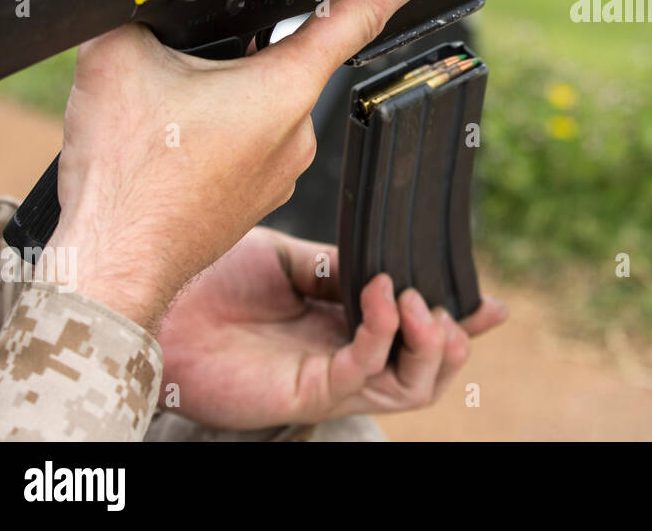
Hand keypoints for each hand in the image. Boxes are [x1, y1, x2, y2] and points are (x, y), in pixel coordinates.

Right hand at [46, 0, 444, 329]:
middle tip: (176, 68)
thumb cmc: (128, 179)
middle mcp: (299, 131)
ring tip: (160, 117)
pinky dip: (212, 133)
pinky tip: (169, 144)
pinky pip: (245, 143)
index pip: (359, 15)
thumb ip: (142, 8)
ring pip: (257, 103)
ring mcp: (281, 170)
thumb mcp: (118, 58)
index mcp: (286, 87)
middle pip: (284, 59)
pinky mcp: (258, 196)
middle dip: (236, 50)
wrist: (113, 264)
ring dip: (217, 94)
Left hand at [155, 227, 506, 429]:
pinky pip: (363, 370)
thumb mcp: (294, 260)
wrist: (158, 299)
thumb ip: (341, 267)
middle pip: (425, 373)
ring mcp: (328, 380)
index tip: (493, 304)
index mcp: (345, 326)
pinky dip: (380, 330)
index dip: (461, 323)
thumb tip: (388, 265)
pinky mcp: (307, 391)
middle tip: (452, 307)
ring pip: (409, 388)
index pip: (415, 333)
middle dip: (454, 340)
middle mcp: (344, 358)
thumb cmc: (213, 280)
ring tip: (416, 301)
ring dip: (429, 343)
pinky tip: (378, 291)